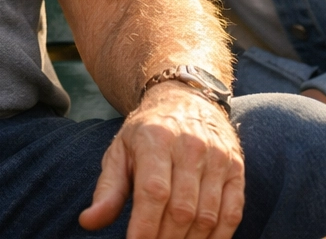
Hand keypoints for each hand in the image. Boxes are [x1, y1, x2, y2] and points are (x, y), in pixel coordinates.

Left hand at [80, 81, 243, 238]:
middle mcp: (191, 146)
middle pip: (181, 209)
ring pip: (207, 215)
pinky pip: (232, 212)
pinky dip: (218, 237)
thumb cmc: (147, 133)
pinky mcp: (236, 168)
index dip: (145, 226)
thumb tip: (88, 222)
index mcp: (156, 138)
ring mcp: (218, 157)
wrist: (185, 100)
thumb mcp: (120, 151)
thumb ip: (107, 189)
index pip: (153, 192)